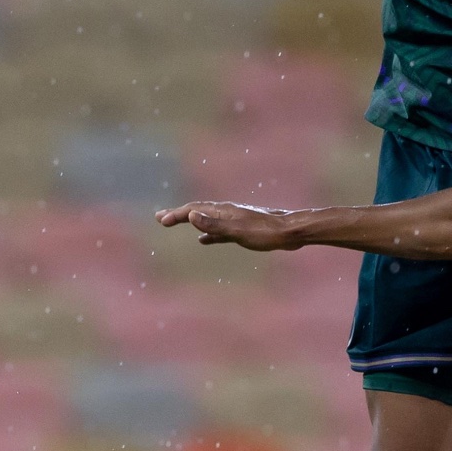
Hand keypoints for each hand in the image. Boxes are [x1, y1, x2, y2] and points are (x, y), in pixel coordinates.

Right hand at [156, 202, 297, 249]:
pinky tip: (203, 240)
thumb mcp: (239, 232)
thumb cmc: (266, 233)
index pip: (194, 210)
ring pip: (207, 220)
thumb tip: (191, 216)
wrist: (291, 232)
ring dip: (190, 221)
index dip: (177, 214)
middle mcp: (227, 212)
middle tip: (160, 217)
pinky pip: (218, 230)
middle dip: (178, 214)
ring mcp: (235, 220)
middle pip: (197, 211)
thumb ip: (215, 225)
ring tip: (176, 223)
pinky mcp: (243, 230)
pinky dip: (207, 233)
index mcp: (224, 211)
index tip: (161, 220)